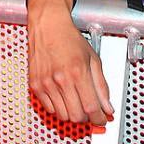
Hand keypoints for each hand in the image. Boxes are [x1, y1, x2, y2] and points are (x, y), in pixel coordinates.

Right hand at [27, 0, 112, 124]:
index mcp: (78, 72)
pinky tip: (63, 98)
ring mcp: (46, 83)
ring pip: (62, 116)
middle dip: (87, 118)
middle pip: (77, 116)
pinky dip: (58, 109)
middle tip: (90, 111)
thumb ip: (101, 86)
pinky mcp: (35, 85)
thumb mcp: (93, 59)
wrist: (48, 25)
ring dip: (72, 114)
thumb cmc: (69, 38)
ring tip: (77, 103)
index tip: (102, 119)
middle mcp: (61, 79)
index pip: (91, 108)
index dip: (99, 118)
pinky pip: (49, 109)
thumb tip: (107, 107)